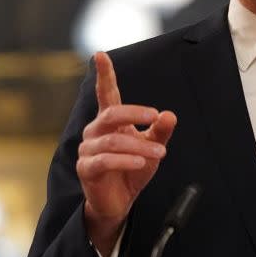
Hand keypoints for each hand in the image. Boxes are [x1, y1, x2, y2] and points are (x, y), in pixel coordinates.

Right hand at [77, 51, 176, 256]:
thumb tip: (170, 114)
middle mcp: (95, 131)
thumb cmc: (133, 169)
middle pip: (112, 114)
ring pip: (113, 140)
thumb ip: (160, 131)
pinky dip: (126, 159)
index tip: (100, 55)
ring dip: (139, 145)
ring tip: (159, 152)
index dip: (104, 74)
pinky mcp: (86, 169)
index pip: (105, 93)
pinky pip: (105, 160)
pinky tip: (141, 161)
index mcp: (110, 121)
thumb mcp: (152, 147)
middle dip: (135, 113)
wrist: (119, 201)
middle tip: (155, 116)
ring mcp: (88, 150)